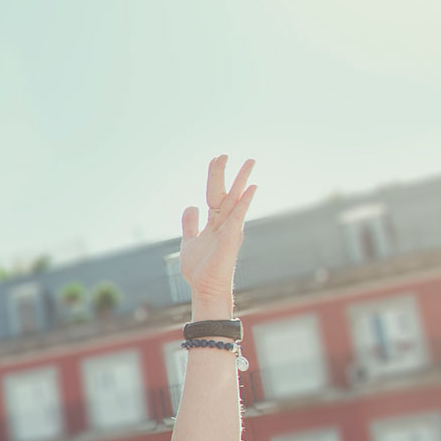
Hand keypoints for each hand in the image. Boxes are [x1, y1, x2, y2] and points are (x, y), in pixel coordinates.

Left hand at [178, 155, 257, 311]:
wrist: (204, 286)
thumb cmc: (199, 268)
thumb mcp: (189, 241)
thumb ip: (190, 224)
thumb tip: (190, 206)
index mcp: (214, 222)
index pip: (214, 194)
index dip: (214, 177)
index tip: (216, 159)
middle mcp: (224, 223)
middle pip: (224, 192)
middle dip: (224, 173)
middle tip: (225, 154)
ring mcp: (230, 229)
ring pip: (235, 200)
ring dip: (242, 180)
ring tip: (251, 161)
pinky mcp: (232, 237)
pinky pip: (239, 216)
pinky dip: (244, 202)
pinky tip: (251, 188)